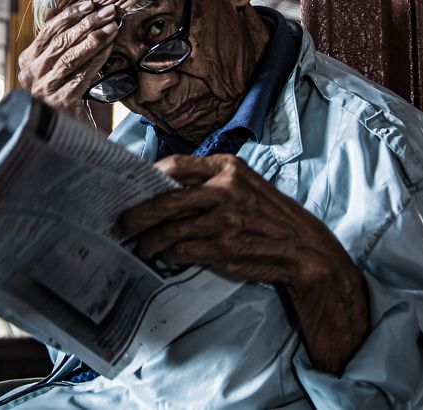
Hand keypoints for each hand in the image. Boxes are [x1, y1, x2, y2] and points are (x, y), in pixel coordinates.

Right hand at [17, 1, 118, 121]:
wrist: (60, 135)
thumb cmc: (60, 96)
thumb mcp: (53, 70)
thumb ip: (60, 49)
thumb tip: (84, 17)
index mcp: (26, 62)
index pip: (47, 32)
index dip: (70, 16)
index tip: (90, 5)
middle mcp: (31, 75)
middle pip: (61, 42)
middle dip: (87, 23)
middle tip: (108, 11)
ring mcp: (44, 89)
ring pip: (70, 57)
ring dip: (94, 39)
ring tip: (112, 27)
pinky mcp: (60, 102)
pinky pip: (82, 75)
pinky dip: (97, 60)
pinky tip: (109, 49)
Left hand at [119, 154, 369, 373]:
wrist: (303, 247)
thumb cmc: (266, 215)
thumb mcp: (243, 185)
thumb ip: (208, 183)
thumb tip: (161, 188)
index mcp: (227, 167)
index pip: (175, 166)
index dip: (148, 177)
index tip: (131, 188)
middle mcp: (225, 189)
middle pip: (165, 200)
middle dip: (136, 214)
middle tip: (120, 223)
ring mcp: (225, 219)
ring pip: (171, 229)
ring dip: (150, 240)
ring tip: (141, 245)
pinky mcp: (225, 246)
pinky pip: (184, 250)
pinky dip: (170, 254)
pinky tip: (166, 255)